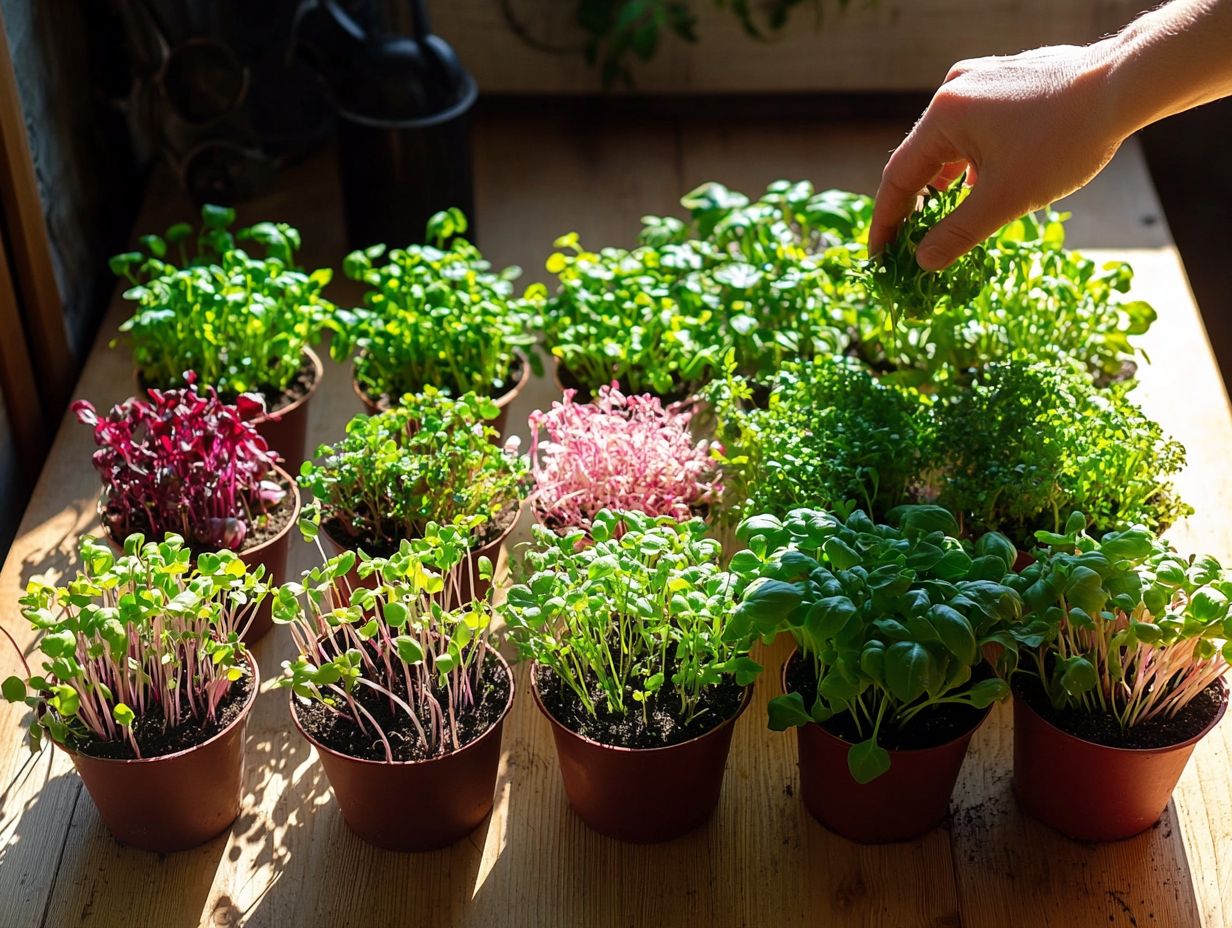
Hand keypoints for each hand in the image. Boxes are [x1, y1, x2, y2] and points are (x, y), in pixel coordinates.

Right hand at [869, 43, 1122, 270]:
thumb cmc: (1065, 140)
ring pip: (950, 146)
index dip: (886, 222)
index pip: (898, 177)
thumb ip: (958, 233)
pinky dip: (972, 163)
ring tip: (950, 222)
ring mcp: (981, 81)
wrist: (1125, 86)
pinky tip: (988, 185)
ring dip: (947, 186)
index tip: (880, 256)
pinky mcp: (1006, 82)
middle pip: (922, 160)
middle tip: (910, 246)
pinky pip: (974, 131)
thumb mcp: (1006, 198)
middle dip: (916, 206)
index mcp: (944, 115)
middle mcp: (954, 91)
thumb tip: (924, 261)